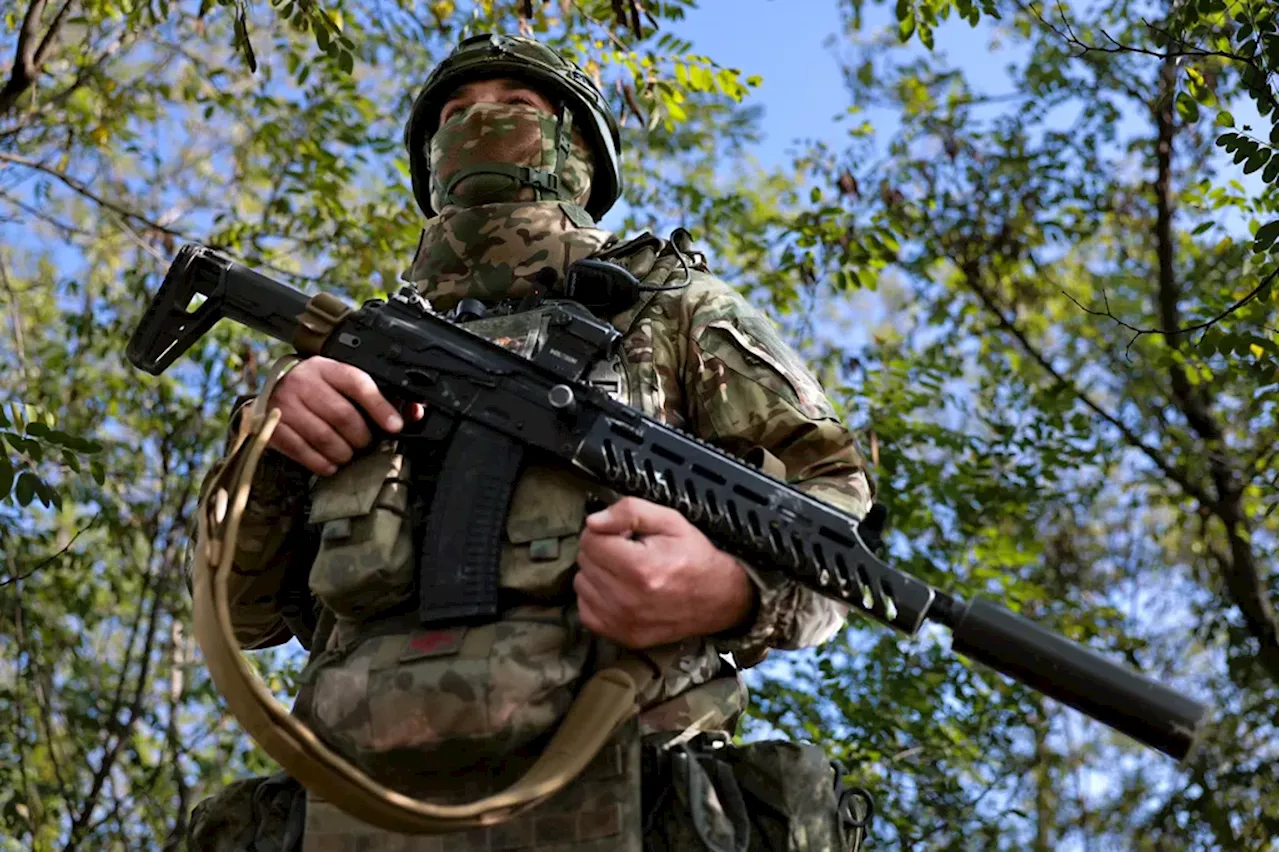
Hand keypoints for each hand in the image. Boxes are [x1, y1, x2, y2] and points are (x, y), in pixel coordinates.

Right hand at [265, 357, 423, 475]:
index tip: (395, 426)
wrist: (274, 388)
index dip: (380, 407)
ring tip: (348, 454)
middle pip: (342, 415)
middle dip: (361, 437)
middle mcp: (304, 382)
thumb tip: (416, 412)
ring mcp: (285, 404)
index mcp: (327, 368)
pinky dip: (321, 463)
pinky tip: (330, 464)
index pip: (358, 384)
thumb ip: (380, 397)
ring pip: (324, 437)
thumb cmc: (319, 388)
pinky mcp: (273, 426)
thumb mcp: (344, 383)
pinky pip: (302, 451)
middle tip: (364, 443)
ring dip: (343, 453)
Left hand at [574, 497, 757, 648]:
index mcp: (639, 568)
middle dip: (602, 550)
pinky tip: (618, 591)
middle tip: (628, 552)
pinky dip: (597, 598)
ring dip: (597, 574)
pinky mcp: (621, 636)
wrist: (719, 598)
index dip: (606, 531)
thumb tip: (593, 521)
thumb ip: (630, 512)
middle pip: (584, 561)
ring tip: (625, 572)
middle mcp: (627, 599)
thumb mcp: (670, 521)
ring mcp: (622, 621)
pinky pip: (585, 610)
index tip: (624, 535)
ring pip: (581, 584)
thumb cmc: (694, 557)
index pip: (590, 539)